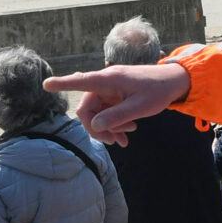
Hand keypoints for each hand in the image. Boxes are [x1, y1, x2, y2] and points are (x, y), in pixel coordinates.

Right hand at [45, 62, 189, 143]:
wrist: (176, 82)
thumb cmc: (159, 91)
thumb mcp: (140, 107)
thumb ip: (117, 116)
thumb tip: (95, 126)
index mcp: (109, 80)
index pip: (81, 81)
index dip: (63, 84)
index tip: (46, 85)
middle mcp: (106, 82)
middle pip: (87, 108)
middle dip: (97, 127)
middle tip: (113, 142)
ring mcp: (110, 89)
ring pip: (97, 113)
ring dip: (108, 128)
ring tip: (125, 139)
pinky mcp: (116, 95)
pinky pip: (107, 112)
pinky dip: (114, 124)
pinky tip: (125, 135)